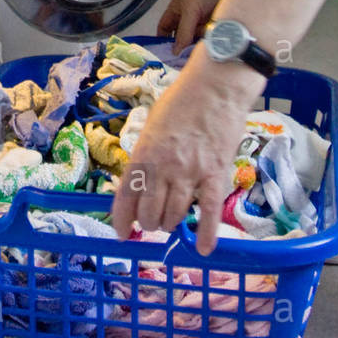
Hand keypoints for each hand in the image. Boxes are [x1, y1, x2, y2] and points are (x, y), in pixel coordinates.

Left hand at [111, 51, 258, 255]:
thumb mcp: (151, 127)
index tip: (122, 232)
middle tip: (155, 220)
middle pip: (150, 213)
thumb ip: (146, 156)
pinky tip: (205, 249)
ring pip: (175, 215)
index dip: (122, 221)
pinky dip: (207, 233)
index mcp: (143, 155)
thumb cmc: (181, 102)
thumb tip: (141, 182)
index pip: (125, 198)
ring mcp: (189, 173)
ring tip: (173, 221)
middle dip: (150, 222)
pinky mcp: (215, 174)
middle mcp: (162, 168)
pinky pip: (210, 212)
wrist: (215, 87)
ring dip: (171, 224)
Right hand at [157, 0, 228, 54]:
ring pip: (197, 39)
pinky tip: (214, 33)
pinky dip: (212, 36)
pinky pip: (210, 36)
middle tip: (188, 55)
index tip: (166, 55)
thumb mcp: (190, 10)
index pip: (164, 30)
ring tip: (205, 34)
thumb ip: (183, 32)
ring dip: (201, 40)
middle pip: (182, 39)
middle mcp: (187, 18)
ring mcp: (201, 21)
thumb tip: (176, 51)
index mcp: (175, 13)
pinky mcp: (214, 23)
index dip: (163, 41)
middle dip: (185, 45)